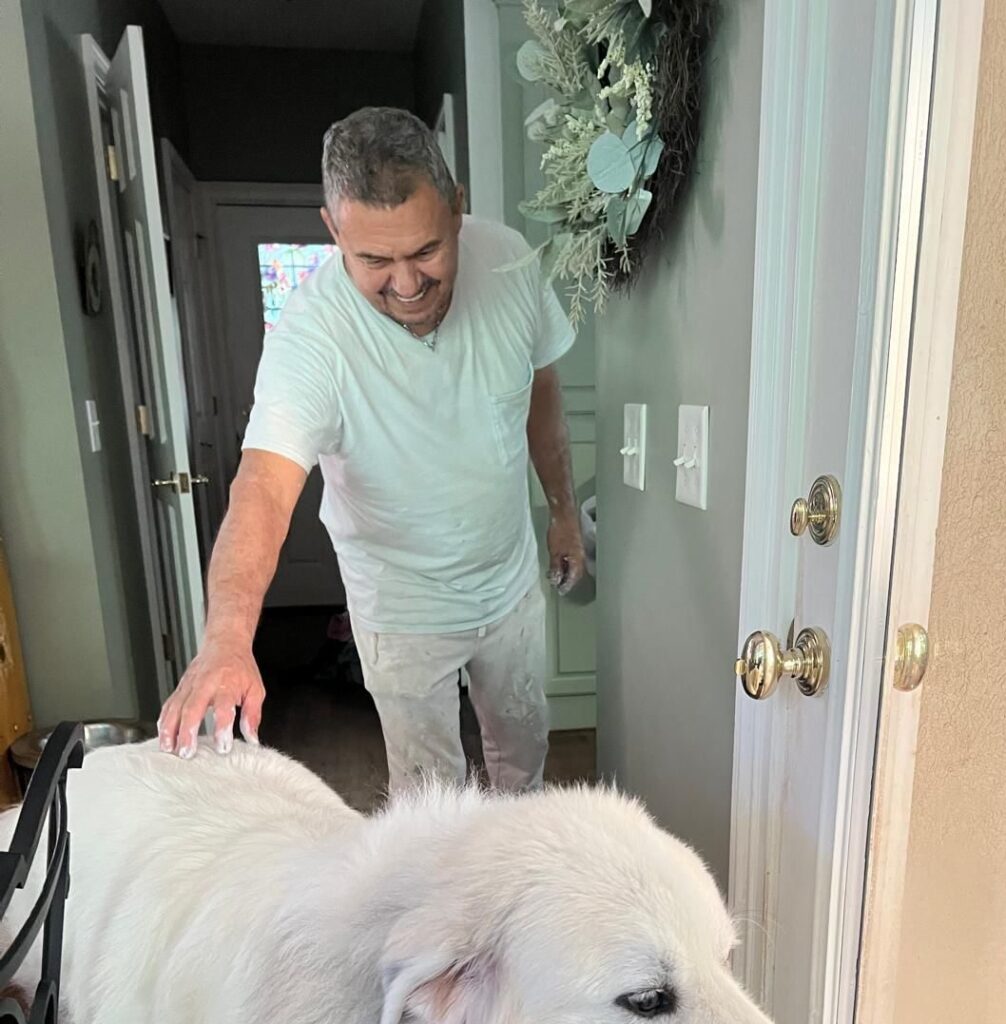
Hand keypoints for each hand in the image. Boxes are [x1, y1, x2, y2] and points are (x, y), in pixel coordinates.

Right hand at [157, 638, 264, 757]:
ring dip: (170, 730)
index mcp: (226, 684)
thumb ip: (253, 715)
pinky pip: (168, 705)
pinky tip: (163, 735)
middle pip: (192, 709)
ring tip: (169, 749)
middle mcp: (205, 684)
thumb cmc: (240, 667)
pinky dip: (163, 721)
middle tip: (187, 752)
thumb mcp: (255, 689)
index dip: (221, 728)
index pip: (223, 708)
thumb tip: (252, 738)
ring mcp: (190, 685)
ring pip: (175, 708)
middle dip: (187, 732)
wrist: (225, 643)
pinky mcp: (180, 687)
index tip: (222, 746)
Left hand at [546, 511, 585, 595]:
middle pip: (576, 573)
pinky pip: (572, 559)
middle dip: (567, 580)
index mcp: (578, 560)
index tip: (560, 591)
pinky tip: (558, 563)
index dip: (566, 586)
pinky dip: (566, 564)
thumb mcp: (554, 553)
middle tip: (558, 585)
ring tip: (556, 575)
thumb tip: (556, 580)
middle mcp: (580, 556)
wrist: (563, 513)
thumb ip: (556, 568)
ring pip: (574, 566)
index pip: (574, 578)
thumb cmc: (560, 530)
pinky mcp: (574, 544)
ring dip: (566, 572)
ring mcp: (578, 550)